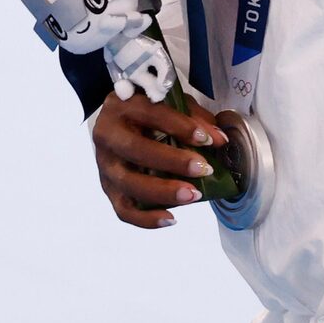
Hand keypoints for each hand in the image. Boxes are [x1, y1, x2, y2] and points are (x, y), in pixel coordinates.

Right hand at [90, 91, 225, 228]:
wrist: (118, 122)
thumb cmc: (148, 112)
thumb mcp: (171, 104)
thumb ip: (194, 118)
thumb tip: (219, 140)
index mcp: (122, 105)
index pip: (150, 113)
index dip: (180, 127)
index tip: (207, 140)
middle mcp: (107, 134)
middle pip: (136, 150)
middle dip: (173, 162)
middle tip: (203, 169)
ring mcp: (104, 164)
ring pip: (128, 183)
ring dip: (163, 192)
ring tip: (193, 195)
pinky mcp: (108, 188)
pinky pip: (123, 209)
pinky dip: (146, 219)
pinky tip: (171, 218)